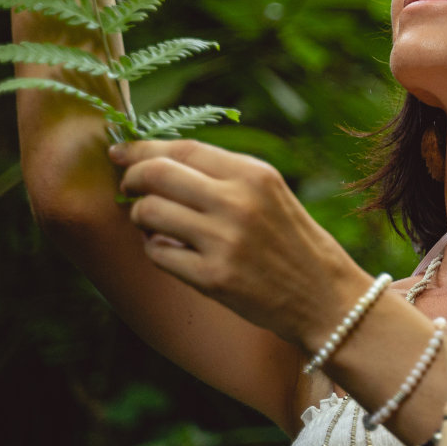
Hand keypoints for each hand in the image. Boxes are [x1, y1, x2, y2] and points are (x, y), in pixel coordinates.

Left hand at [111, 139, 369, 349]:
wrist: (325, 297)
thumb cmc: (293, 242)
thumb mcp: (270, 194)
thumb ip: (223, 176)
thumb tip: (158, 161)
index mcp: (255, 174)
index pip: (183, 149)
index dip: (142, 148)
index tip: (120, 153)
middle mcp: (239, 202)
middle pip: (156, 174)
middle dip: (131, 179)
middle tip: (128, 189)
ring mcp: (224, 240)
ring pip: (148, 213)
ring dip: (141, 218)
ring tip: (156, 226)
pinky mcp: (212, 278)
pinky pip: (156, 253)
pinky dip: (156, 250)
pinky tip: (174, 252)